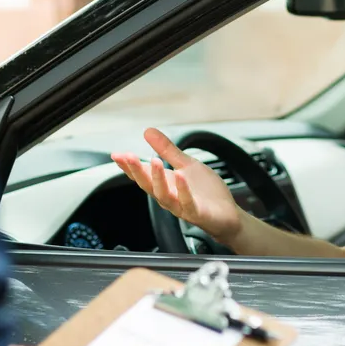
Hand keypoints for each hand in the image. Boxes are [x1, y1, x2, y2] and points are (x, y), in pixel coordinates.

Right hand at [112, 129, 244, 245]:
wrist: (228, 214)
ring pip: (163, 195)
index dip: (128, 166)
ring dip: (157, 178)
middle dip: (136, 171)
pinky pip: (187, 202)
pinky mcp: (197, 213)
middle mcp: (169, 196)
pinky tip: (180, 176)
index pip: (142, 175)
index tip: (116, 155)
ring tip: (154, 161)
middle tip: (128, 156)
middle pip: (147, 185)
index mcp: (165, 184)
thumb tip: (148, 131)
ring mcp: (182, 206)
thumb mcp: (186, 164)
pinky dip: (183, 189)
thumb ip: (167, 150)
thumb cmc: (206, 192)